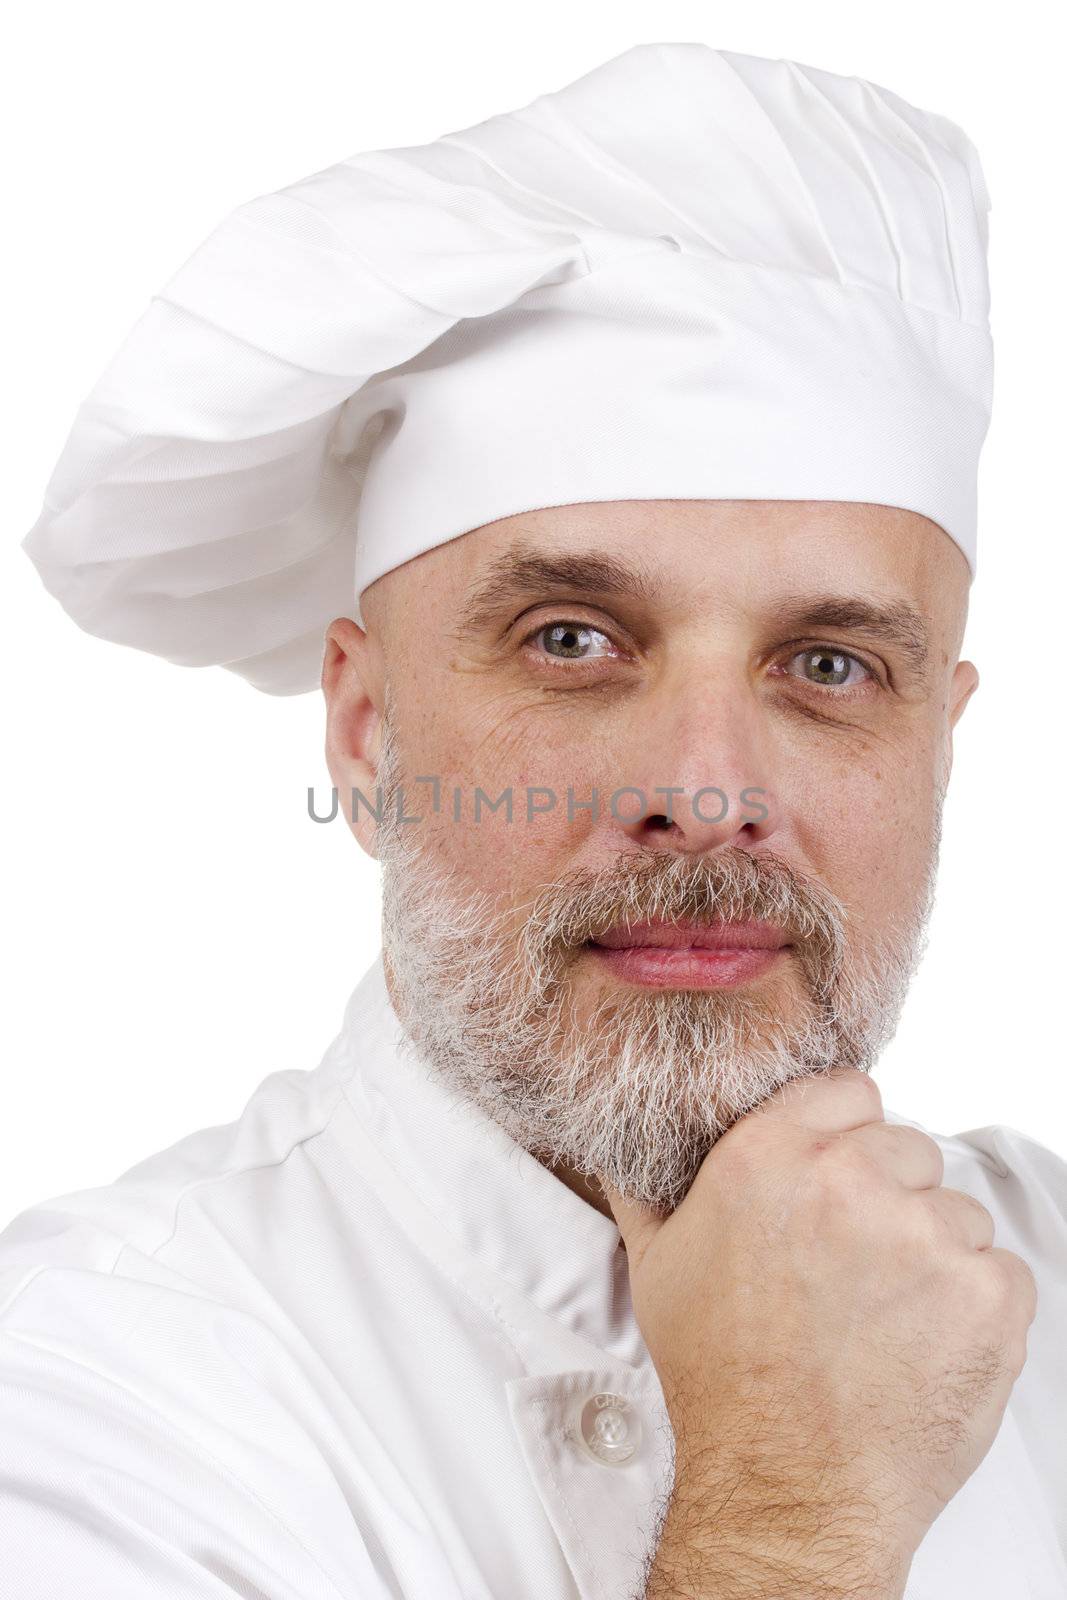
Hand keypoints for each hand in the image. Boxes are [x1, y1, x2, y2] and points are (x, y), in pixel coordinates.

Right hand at [601, 1067, 1037, 1591]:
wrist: (786, 1489)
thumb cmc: (722, 1383)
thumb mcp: (658, 1266)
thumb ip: (649, 1188)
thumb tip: (629, 1147)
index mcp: (768, 1157)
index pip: (849, 1091)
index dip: (847, 1134)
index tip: (843, 1174)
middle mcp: (850, 1182)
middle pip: (908, 1149)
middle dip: (890, 1197)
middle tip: (856, 1265)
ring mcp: (925, 1237)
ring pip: (956, 1213)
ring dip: (933, 1254)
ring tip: (885, 1316)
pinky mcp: (986, 1296)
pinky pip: (1001, 1270)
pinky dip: (976, 1306)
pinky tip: (924, 1342)